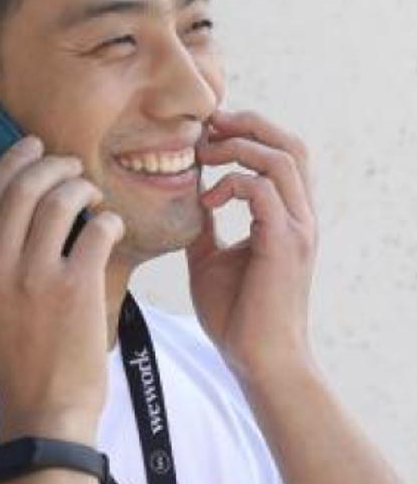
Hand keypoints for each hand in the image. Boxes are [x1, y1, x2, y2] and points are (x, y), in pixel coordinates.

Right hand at [0, 137, 125, 446]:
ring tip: (91, 195)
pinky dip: (108, 220)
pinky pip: (96, 230)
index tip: (28, 148)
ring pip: (61, 200)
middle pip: (24, 189)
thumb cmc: (3, 368)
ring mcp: (37, 276)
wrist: (42, 409)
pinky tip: (109, 226)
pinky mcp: (77, 287)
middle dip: (50, 164)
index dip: (10, 164)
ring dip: (81, 187)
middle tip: (67, 165)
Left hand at [189, 110, 317, 383]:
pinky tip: (207, 203)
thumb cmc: (235, 316)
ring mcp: (298, 228)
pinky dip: (233, 183)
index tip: (205, 132)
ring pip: (282, 158)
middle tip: (206, 125)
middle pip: (290, 144)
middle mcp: (300, 216)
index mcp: (286, 217)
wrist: (257, 359)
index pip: (280, 155)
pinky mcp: (284, 243)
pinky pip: (264, 190)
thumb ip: (203, 228)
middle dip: (248, 124)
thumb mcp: (209, 260)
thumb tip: (182, 202)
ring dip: (239, 147)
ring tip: (204, 155)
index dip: (247, 133)